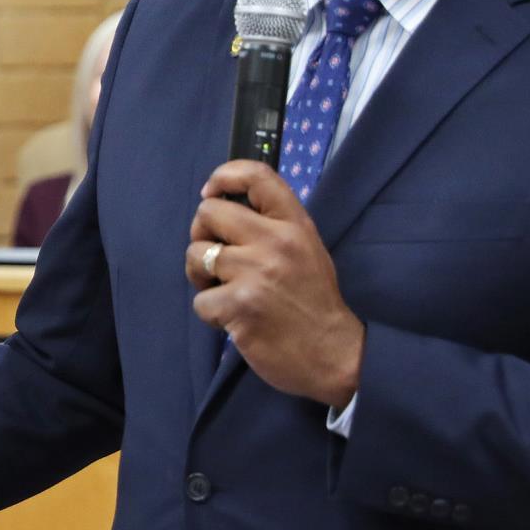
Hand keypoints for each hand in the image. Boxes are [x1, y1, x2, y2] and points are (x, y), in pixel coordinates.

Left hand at [186, 160, 364, 408]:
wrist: (334, 354)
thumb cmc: (314, 302)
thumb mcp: (306, 249)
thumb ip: (273, 226)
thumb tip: (224, 207)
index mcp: (294, 224)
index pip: (255, 175)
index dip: (223, 176)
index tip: (211, 193)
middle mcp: (275, 241)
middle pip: (208, 212)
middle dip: (202, 234)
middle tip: (216, 257)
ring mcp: (255, 273)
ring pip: (196, 255)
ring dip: (201, 275)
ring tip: (223, 290)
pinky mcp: (239, 306)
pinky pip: (200, 300)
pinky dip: (211, 313)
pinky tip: (233, 318)